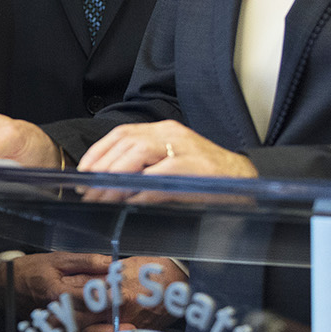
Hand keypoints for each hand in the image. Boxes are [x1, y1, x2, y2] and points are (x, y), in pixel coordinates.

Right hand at [6, 252, 186, 331]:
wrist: (4, 289)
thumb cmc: (29, 271)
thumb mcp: (55, 259)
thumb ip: (84, 262)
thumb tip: (109, 264)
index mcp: (55, 292)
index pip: (87, 296)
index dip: (108, 297)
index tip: (125, 295)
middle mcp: (54, 313)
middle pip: (88, 319)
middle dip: (111, 319)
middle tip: (134, 320)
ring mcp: (52, 328)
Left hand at [79, 120, 256, 178]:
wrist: (247, 180)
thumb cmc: (206, 178)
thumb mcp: (171, 165)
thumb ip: (144, 167)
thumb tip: (108, 184)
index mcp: (164, 131)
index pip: (122, 133)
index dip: (99, 151)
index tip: (83, 172)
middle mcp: (173, 133)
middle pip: (127, 142)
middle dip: (103, 167)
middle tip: (89, 190)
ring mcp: (186, 148)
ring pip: (140, 152)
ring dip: (117, 176)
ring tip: (104, 195)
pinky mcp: (197, 167)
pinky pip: (162, 176)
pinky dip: (143, 189)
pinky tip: (131, 200)